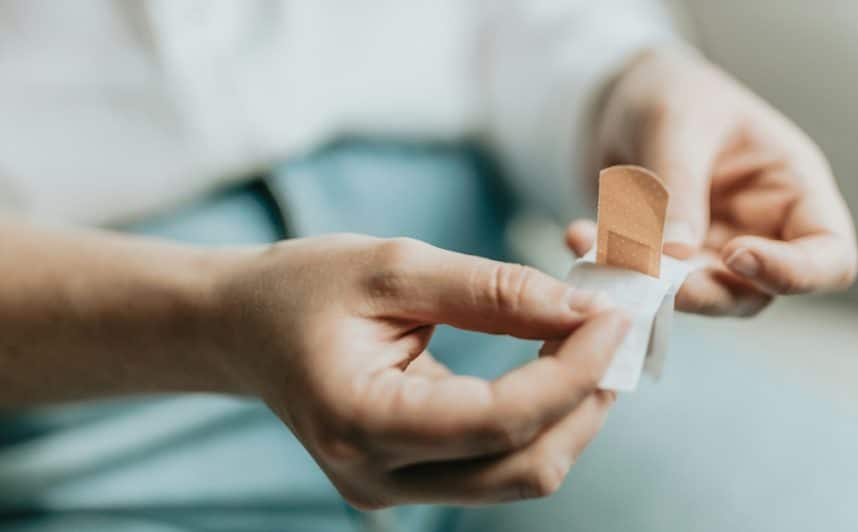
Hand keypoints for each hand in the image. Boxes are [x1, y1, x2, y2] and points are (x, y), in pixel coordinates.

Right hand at [211, 235, 628, 507]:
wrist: (243, 327)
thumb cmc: (303, 287)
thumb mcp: (395, 268)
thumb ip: (493, 291)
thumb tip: (583, 309)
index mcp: (360, 421)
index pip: (497, 421)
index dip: (571, 372)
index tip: (612, 317)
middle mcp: (378, 478)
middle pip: (523, 468)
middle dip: (585, 401)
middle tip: (614, 332)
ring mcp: (393, 491)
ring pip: (520, 475)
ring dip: (571, 414)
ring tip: (592, 346)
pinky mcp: (410, 482)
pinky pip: (498, 465)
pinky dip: (541, 420)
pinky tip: (555, 369)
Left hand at [569, 48, 857, 315]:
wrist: (618, 95)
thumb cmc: (671, 91)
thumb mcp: (677, 124)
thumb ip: (678, 189)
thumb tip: (676, 260)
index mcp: (793, 190)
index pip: (829, 258)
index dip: (793, 273)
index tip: (736, 255)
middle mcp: (761, 231)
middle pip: (755, 293)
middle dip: (701, 292)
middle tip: (649, 276)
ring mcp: (712, 253)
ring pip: (694, 298)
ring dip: (644, 282)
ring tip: (593, 243)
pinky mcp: (665, 264)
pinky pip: (642, 282)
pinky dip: (609, 267)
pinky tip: (576, 234)